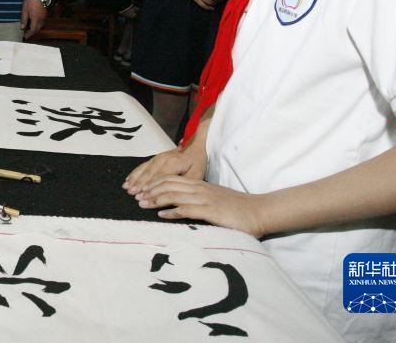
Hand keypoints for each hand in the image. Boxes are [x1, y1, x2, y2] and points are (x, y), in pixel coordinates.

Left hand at [21, 0, 47, 39]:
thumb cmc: (30, 2)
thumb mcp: (24, 11)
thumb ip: (23, 20)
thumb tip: (22, 28)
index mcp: (35, 20)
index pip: (32, 30)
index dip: (28, 35)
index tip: (25, 37)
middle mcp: (41, 20)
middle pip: (37, 29)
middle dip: (32, 33)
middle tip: (26, 34)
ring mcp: (44, 16)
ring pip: (40, 26)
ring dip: (35, 29)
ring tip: (29, 29)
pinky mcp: (44, 13)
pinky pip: (41, 22)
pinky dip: (37, 25)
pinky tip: (34, 23)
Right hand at [123, 146, 205, 195]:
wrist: (194, 147)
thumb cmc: (196, 162)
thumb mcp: (197, 173)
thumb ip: (186, 183)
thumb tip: (176, 192)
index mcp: (175, 162)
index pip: (161, 176)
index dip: (152, 186)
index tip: (145, 194)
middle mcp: (164, 158)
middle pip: (150, 172)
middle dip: (140, 183)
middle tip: (132, 193)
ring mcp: (158, 157)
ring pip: (144, 168)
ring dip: (135, 178)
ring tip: (127, 187)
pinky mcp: (154, 158)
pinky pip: (142, 165)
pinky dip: (134, 173)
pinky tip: (128, 180)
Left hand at [132, 176, 267, 237]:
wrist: (259, 211)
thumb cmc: (237, 208)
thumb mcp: (214, 200)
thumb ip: (199, 200)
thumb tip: (182, 206)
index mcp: (199, 184)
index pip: (171, 178)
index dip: (154, 183)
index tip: (142, 189)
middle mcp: (199, 188)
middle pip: (168, 184)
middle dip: (150, 190)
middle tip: (136, 197)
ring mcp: (204, 198)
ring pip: (173, 194)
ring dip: (155, 199)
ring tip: (143, 204)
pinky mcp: (209, 210)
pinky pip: (185, 209)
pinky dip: (171, 212)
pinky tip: (161, 216)